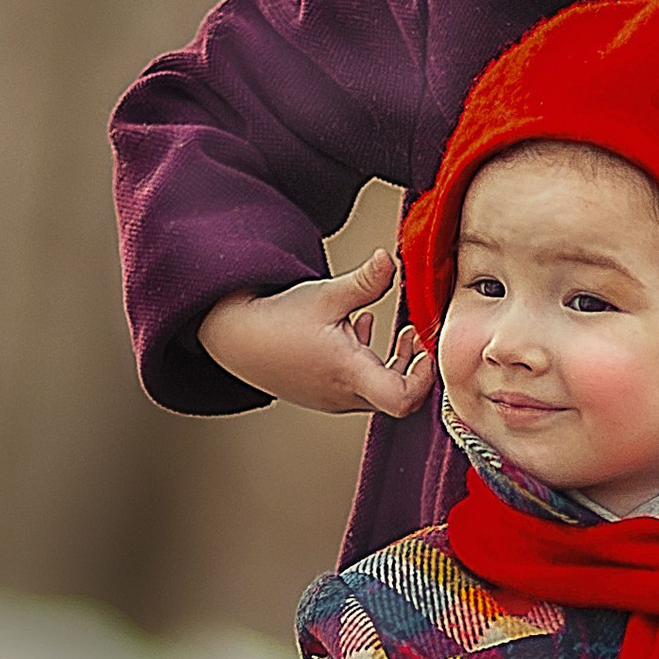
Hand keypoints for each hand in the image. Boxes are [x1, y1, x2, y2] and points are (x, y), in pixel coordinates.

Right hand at [198, 250, 436, 418]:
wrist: (232, 337)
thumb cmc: (275, 319)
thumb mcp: (325, 294)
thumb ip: (365, 281)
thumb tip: (390, 259)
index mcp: (349, 373)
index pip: (405, 399)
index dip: (425, 376)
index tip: (425, 345)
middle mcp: (343, 395)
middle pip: (397, 395)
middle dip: (412, 364)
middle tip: (414, 334)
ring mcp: (332, 399)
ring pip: (378, 390)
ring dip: (390, 362)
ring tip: (393, 330)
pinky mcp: (322, 393)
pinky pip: (357, 387)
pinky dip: (369, 362)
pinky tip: (359, 330)